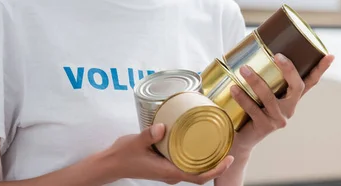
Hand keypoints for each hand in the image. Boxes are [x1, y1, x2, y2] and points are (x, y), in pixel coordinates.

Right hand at [99, 124, 234, 184]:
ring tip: (219, 143)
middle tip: (229, 147)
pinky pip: (186, 163)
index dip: (216, 170)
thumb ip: (148, 135)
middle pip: (201, 173)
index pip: (198, 177)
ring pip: (194, 168)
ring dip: (208, 160)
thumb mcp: (134, 143)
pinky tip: (199, 142)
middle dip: (217, 163)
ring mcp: (169, 170)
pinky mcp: (166, 164)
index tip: (228, 159)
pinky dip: (196, 155)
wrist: (111, 164)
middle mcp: (172, 173)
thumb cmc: (122, 156)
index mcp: (168, 171)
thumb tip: (161, 127)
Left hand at [230, 53, 334, 150]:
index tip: (329, 55)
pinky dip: (243, 98)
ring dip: (256, 82)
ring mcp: (278, 119)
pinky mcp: (265, 127)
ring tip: (244, 69)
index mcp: (291, 99)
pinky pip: (254, 110)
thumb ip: (262, 78)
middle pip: (297, 87)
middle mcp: (289, 109)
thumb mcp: (260, 94)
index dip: (320, 69)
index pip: (310, 82)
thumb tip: (248, 48)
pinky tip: (234, 88)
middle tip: (276, 55)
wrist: (241, 138)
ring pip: (270, 98)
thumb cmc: (250, 110)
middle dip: (289, 70)